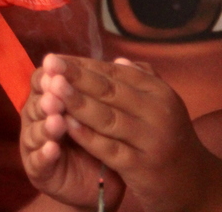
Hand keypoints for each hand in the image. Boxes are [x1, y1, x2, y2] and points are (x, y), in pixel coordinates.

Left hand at [23, 53, 221, 211]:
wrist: (192, 183)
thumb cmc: (166, 136)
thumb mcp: (159, 105)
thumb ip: (138, 81)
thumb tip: (116, 58)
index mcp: (159, 93)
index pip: (115, 73)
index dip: (82, 65)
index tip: (53, 58)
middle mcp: (159, 113)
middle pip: (109, 91)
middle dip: (75, 77)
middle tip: (48, 64)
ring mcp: (151, 141)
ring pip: (107, 118)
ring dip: (76, 102)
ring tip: (50, 89)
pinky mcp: (142, 167)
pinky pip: (109, 149)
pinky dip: (86, 136)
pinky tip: (65, 124)